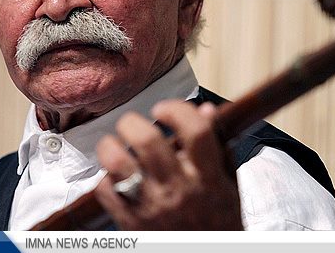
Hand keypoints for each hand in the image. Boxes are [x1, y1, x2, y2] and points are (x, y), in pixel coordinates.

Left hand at [94, 100, 242, 229]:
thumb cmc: (219, 223)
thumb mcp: (229, 185)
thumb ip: (218, 147)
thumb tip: (207, 110)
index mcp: (208, 179)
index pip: (196, 132)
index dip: (177, 110)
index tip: (164, 109)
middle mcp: (179, 191)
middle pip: (147, 141)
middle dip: (133, 122)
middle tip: (133, 124)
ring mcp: (152, 208)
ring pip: (118, 163)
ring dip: (111, 145)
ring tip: (115, 144)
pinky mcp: (131, 224)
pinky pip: (106, 190)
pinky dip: (105, 177)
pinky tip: (116, 176)